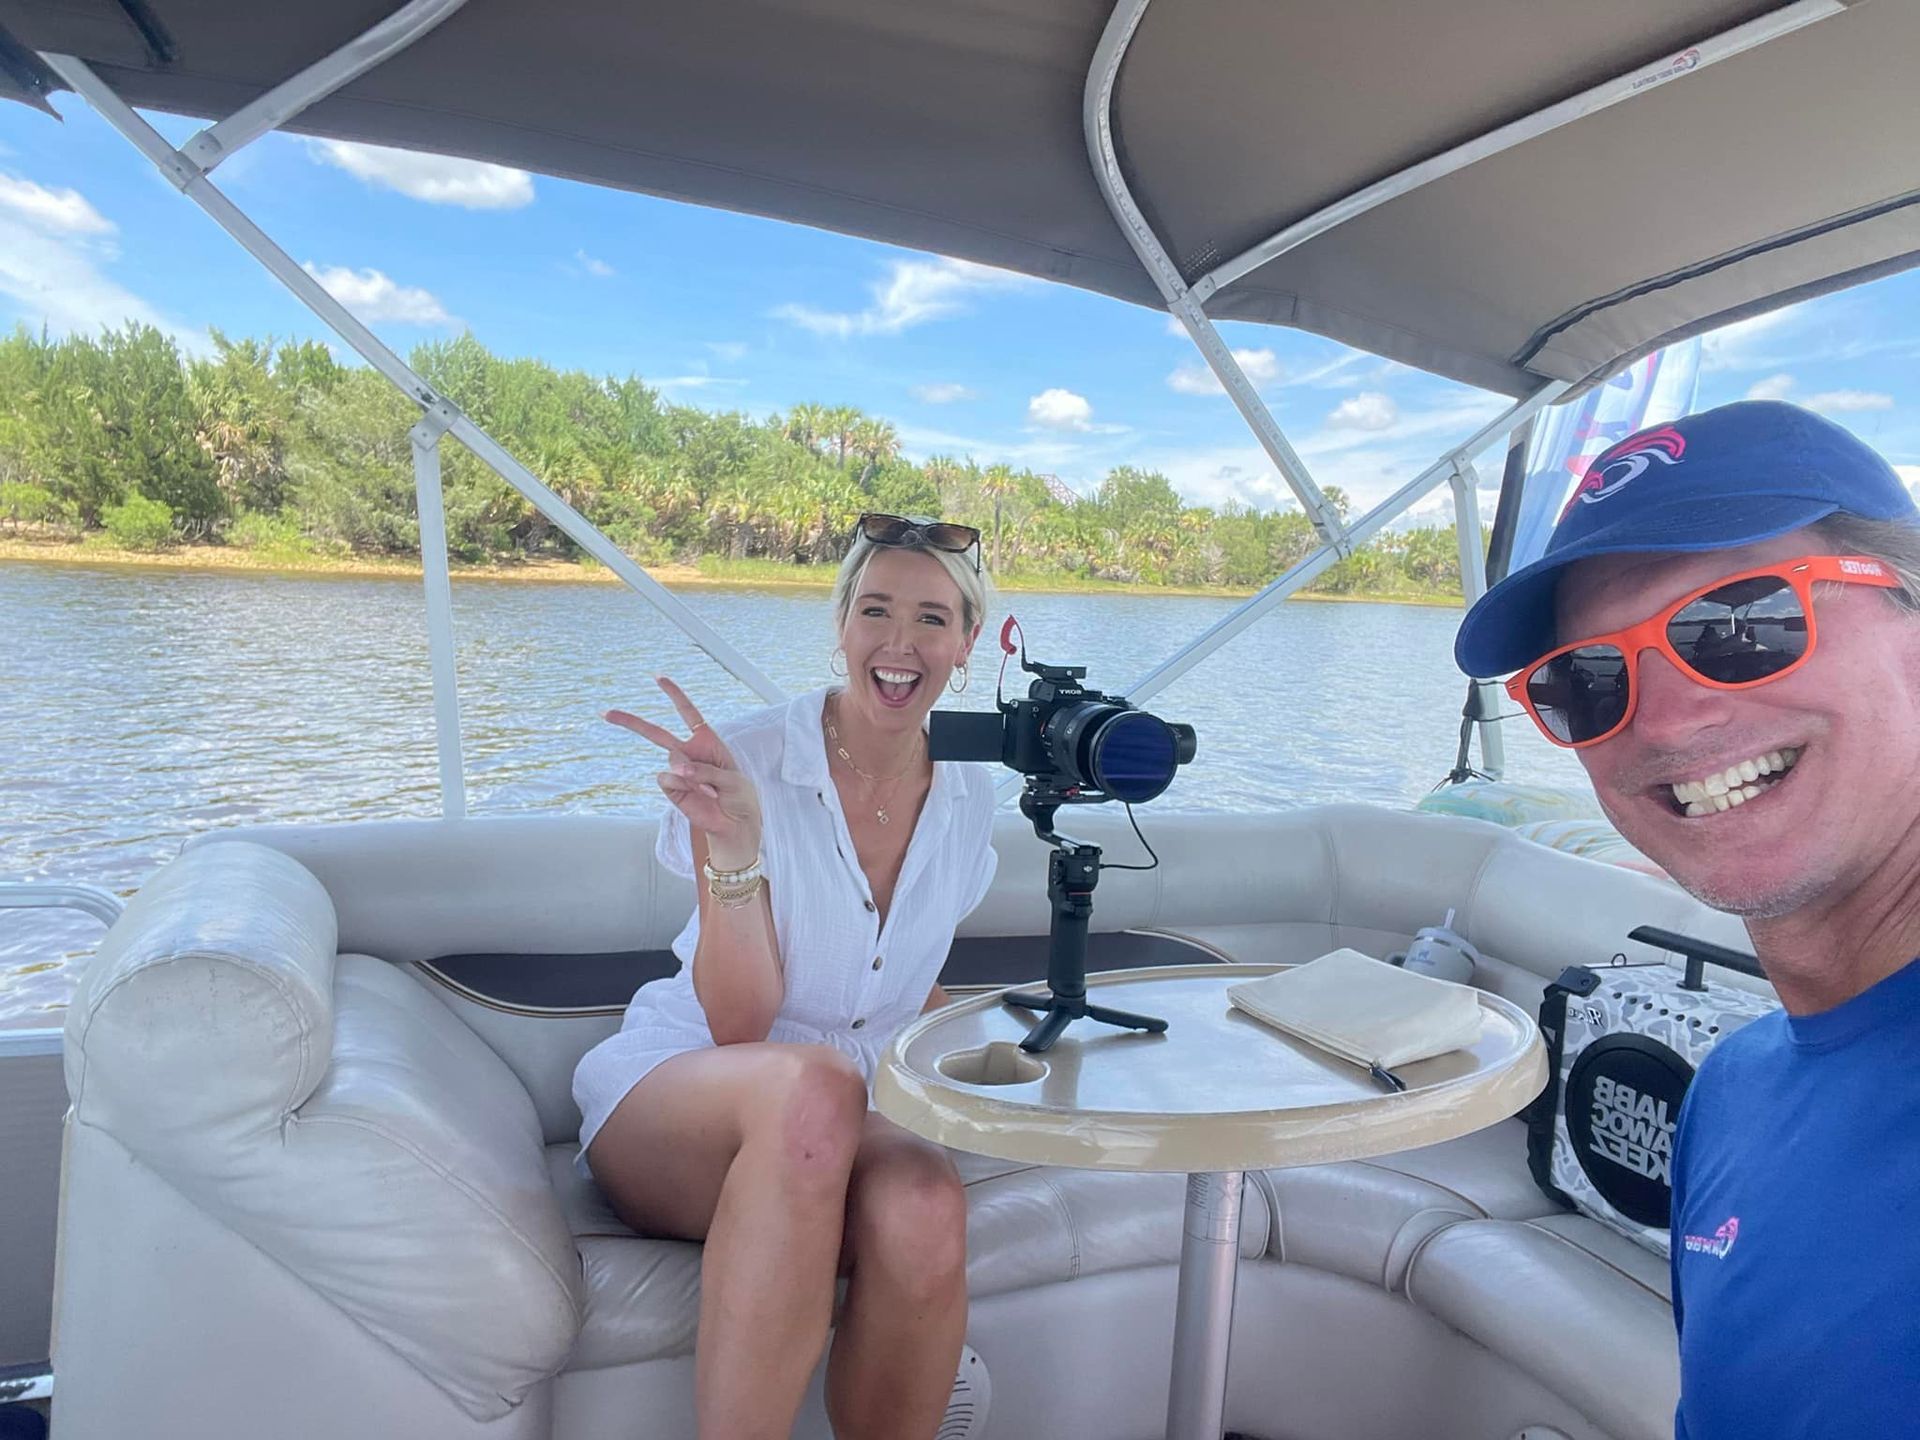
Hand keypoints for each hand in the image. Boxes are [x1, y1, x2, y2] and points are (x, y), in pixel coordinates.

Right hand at [605, 677, 761, 869]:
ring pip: (670, 760)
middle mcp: (688, 753)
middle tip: (605, 713)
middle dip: (630, 722)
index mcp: (707, 741)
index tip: (657, 677)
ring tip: (711, 790)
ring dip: (692, 775)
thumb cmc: (739, 795)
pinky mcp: (672, 790)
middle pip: (656, 733)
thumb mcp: (732, 779)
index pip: (688, 713)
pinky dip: (685, 787)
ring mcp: (678, 771)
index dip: (674, 695)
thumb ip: (706, 771)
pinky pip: (669, 780)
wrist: (735, 823)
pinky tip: (700, 796)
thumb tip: (677, 770)